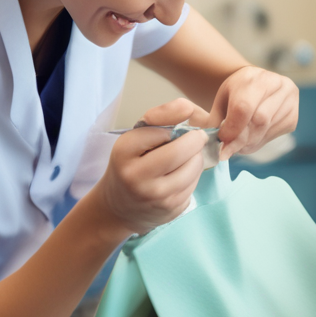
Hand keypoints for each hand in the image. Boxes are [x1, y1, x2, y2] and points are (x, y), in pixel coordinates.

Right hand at [90, 99, 208, 235]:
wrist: (118, 208)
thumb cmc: (131, 164)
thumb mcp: (135, 137)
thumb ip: (162, 116)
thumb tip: (189, 107)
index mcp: (123, 152)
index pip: (162, 130)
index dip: (172, 128)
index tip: (170, 133)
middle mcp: (137, 176)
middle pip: (182, 151)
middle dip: (196, 140)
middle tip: (196, 137)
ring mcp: (155, 196)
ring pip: (194, 167)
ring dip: (197, 157)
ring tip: (188, 157)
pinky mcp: (171, 210)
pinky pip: (194, 184)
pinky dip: (193, 175)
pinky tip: (182, 176)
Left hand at [208, 66, 297, 160]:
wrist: (256, 86)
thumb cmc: (237, 93)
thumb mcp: (222, 100)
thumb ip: (216, 120)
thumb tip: (213, 144)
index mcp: (254, 76)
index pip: (244, 107)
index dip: (232, 128)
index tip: (221, 140)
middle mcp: (277, 84)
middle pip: (258, 120)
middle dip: (240, 139)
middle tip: (227, 149)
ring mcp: (289, 101)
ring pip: (266, 130)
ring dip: (248, 143)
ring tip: (237, 144)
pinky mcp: (293, 116)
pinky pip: (273, 136)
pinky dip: (258, 142)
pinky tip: (250, 139)